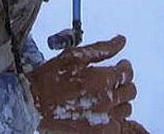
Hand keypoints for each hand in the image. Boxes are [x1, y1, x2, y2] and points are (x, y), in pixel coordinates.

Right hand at [26, 35, 148, 133]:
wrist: (33, 104)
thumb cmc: (51, 77)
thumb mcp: (73, 57)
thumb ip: (101, 49)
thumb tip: (121, 40)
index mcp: (103, 79)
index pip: (127, 72)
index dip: (125, 67)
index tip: (119, 65)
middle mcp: (107, 100)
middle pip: (130, 91)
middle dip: (123, 83)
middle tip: (111, 81)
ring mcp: (104, 119)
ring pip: (126, 109)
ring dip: (119, 101)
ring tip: (104, 96)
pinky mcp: (99, 132)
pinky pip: (118, 126)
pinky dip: (113, 118)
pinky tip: (100, 112)